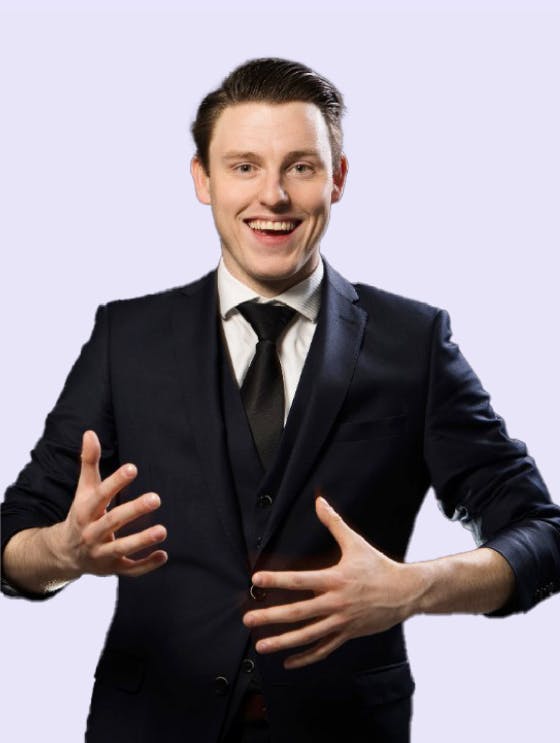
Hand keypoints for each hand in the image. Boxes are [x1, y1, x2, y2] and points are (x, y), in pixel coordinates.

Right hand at [59, 430, 167, 578]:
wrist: (65, 553)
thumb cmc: (82, 513)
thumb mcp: (84, 489)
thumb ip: (89, 462)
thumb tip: (90, 433)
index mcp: (85, 511)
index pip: (100, 495)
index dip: (115, 482)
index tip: (132, 468)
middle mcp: (92, 533)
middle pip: (113, 521)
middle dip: (134, 510)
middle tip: (156, 498)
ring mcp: (102, 553)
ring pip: (122, 548)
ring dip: (142, 540)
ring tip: (162, 530)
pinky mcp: (112, 568)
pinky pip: (130, 570)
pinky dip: (146, 565)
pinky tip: (164, 554)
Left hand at [243, 496, 421, 669]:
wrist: (405, 592)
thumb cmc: (378, 566)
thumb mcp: (356, 542)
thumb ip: (334, 523)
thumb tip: (319, 501)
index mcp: (335, 579)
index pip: (300, 580)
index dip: (278, 580)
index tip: (257, 580)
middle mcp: (336, 603)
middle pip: (299, 612)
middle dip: (271, 616)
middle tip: (249, 618)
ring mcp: (342, 621)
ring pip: (308, 635)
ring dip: (283, 641)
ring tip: (262, 645)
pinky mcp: (348, 633)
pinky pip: (324, 649)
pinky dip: (306, 657)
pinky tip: (289, 662)